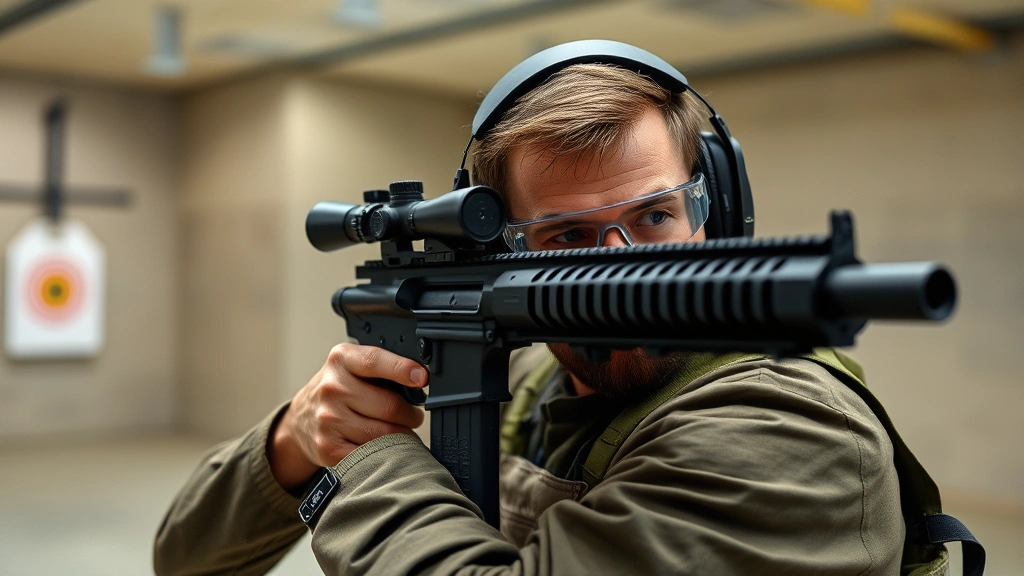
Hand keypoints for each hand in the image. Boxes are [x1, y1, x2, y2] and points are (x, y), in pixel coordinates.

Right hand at [268, 343, 427, 489]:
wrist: (301, 419)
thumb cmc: (339, 390)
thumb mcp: (353, 366)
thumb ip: (383, 368)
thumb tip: (421, 380)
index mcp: (341, 360)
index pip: (375, 362)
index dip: (402, 369)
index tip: (422, 378)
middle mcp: (332, 388)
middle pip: (390, 407)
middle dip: (411, 414)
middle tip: (412, 416)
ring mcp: (328, 419)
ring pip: (385, 434)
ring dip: (402, 435)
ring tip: (398, 430)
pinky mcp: (329, 447)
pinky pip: (372, 454)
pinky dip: (383, 453)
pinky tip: (381, 446)